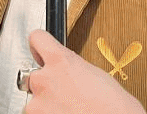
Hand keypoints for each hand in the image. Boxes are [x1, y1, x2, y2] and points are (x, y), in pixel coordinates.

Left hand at [25, 30, 145, 113]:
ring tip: (67, 109)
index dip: (39, 45)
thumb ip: (71, 68)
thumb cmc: (112, 105)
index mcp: (60, 60)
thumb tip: (67, 72)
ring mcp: (37, 102)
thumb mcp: (93, 74)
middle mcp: (44, 79)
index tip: (40, 51)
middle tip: (64, 94)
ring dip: (45, 104)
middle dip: (46, 84)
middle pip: (34, 75)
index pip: (37, 38)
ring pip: (33, 100)